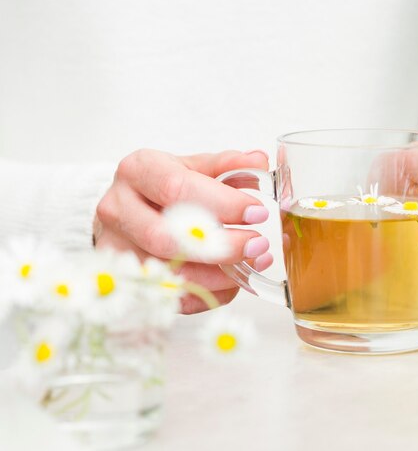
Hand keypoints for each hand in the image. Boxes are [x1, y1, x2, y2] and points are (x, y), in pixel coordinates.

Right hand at [94, 148, 273, 312]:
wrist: (125, 211)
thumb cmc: (161, 189)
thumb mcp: (191, 167)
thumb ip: (226, 165)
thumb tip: (259, 161)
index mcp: (138, 171)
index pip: (177, 188)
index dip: (222, 204)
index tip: (257, 212)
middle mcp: (119, 209)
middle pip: (166, 237)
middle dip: (220, 245)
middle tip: (257, 244)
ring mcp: (117, 249)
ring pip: (169, 273)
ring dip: (220, 275)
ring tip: (253, 263)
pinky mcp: (126, 281)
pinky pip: (173, 298)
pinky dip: (210, 293)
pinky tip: (234, 280)